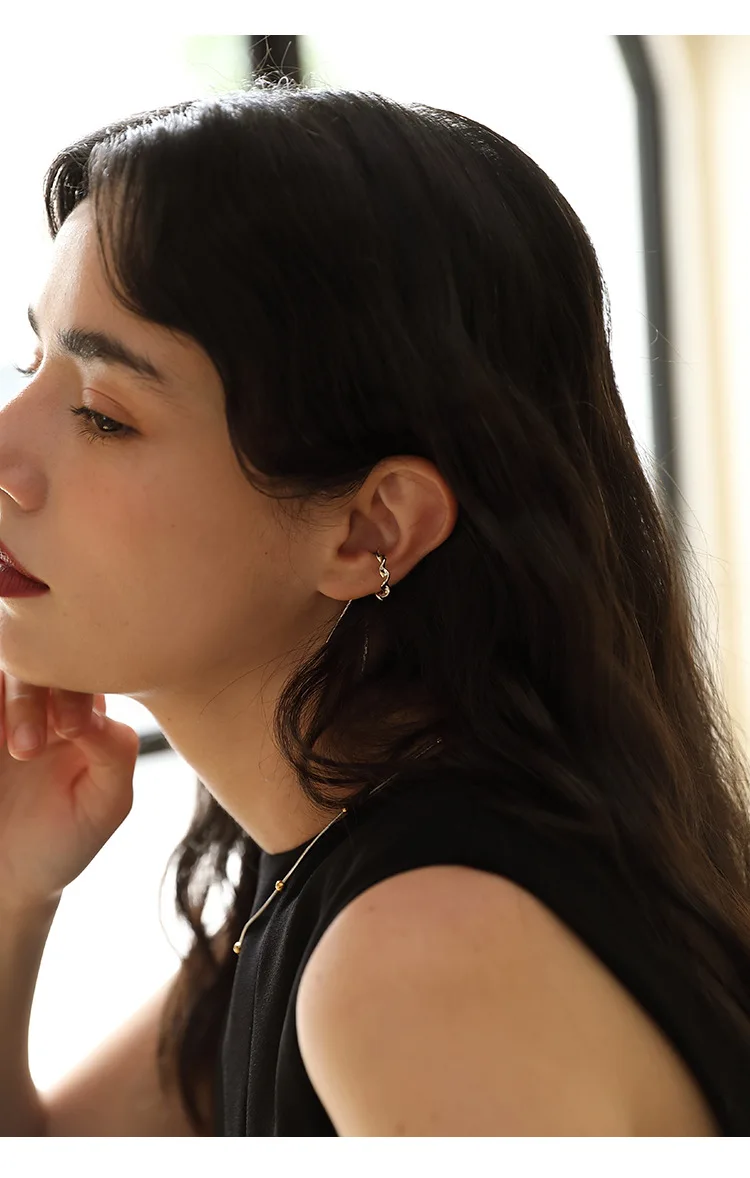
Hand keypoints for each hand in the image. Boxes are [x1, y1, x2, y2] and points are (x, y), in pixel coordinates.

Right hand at [0, 672, 140, 911]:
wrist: (5, 878)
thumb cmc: (63, 840)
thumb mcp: (105, 804)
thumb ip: (114, 752)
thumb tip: (95, 712)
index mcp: (83, 712)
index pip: (85, 671)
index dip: (79, 687)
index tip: (72, 730)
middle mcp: (41, 702)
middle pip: (35, 662)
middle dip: (30, 696)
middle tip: (25, 749)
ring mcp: (1, 712)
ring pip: (3, 669)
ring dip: (8, 700)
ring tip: (12, 749)